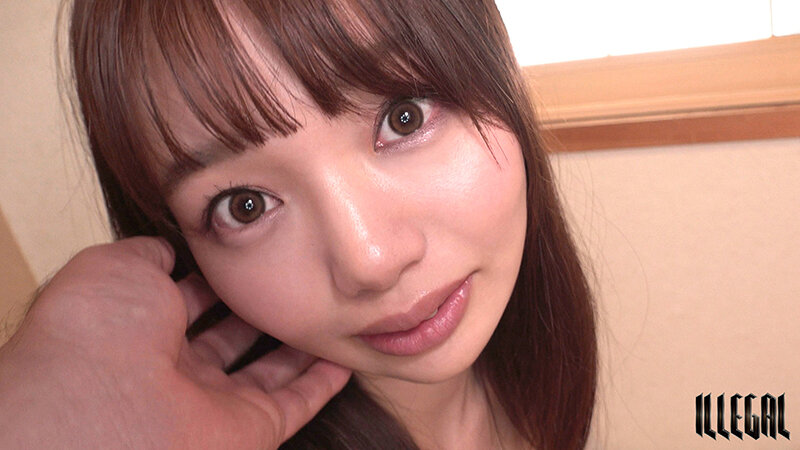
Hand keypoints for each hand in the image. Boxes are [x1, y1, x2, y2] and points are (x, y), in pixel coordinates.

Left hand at [0, 237, 349, 448]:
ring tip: (324, 307)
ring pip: (269, 369)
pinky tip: (342, 354)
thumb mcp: (117, 265)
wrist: (110, 396)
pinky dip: (323, 382)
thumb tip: (169, 248)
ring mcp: (215, 401)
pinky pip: (297, 403)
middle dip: (259, 307)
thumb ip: (148, 254)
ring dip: (296, 342)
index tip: (250, 252)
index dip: (218, 276)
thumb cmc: (101, 327)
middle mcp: (177, 369)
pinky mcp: (252, 427)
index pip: (189, 301)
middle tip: (293, 277)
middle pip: (231, 336)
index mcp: (141, 330)